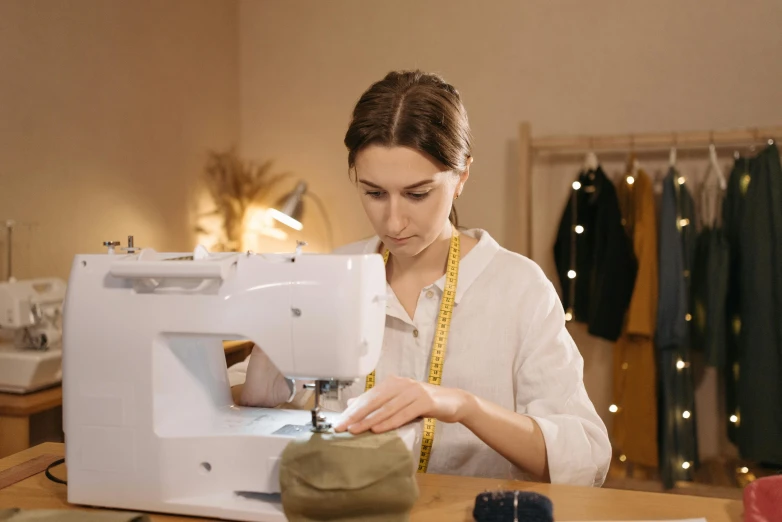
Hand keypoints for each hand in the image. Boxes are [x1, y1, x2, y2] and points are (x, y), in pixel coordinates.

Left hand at [333, 376, 472, 434]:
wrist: (454, 402)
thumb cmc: (424, 403)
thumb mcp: (400, 400)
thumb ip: (379, 402)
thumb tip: (352, 404)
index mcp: (393, 382)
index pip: (368, 396)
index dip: (352, 409)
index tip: (339, 421)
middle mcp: (402, 383)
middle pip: (374, 400)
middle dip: (355, 414)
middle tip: (341, 427)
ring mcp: (414, 391)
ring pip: (386, 408)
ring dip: (369, 420)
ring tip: (355, 430)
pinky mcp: (425, 401)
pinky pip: (403, 414)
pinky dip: (389, 422)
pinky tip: (378, 429)